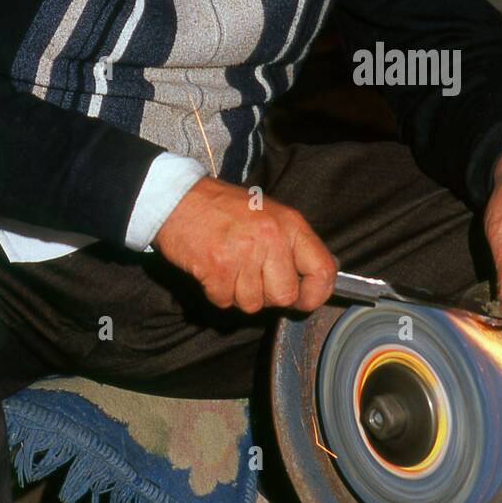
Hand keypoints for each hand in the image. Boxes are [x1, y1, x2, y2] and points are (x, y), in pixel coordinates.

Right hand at [154, 177, 336, 313]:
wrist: (178, 199)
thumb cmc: (224, 209)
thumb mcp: (269, 215)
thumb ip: (291, 246)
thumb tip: (310, 283)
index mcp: (290, 224)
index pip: (323, 270)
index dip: (315, 294)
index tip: (304, 299)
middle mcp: (272, 238)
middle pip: (285, 296)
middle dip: (268, 296)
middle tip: (252, 277)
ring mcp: (245, 253)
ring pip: (253, 304)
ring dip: (239, 294)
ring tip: (229, 268)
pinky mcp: (217, 267)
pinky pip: (225, 301)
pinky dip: (217, 293)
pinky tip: (213, 270)